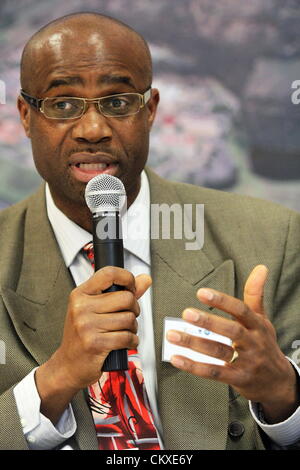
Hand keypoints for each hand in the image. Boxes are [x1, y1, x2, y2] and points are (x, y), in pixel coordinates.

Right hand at [35, 267, 151, 422]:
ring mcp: (87, 325)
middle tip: (127, 316)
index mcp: (80, 294)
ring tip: (124, 331)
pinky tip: (125, 342)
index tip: (131, 288)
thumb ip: (122, 292)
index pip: (109, 273)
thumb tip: (146, 279)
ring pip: (129, 319)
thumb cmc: (83, 335)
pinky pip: (127, 337)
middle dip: (134, 309)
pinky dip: (132, 341)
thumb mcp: (96, 309)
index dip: (127, 278)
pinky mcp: (95, 343)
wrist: (68, 365)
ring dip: (133, 327)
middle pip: (126, 298)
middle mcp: (81, 307)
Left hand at [167, 265, 298, 422]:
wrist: (279, 382)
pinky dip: (194, 366)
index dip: (221, 301)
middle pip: (231, 330)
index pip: (240, 310)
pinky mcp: (238, 379)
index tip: (202, 293)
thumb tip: (260, 268)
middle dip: (208, 321)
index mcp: (257, 325)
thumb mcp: (263, 319)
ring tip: (173, 335)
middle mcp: (253, 343)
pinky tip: (177, 358)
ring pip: (219, 351)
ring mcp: (247, 362)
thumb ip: (255, 294)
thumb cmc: (266, 346)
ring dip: (194, 343)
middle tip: (186, 313)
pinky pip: (215, 372)